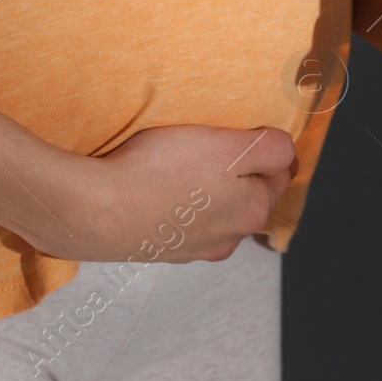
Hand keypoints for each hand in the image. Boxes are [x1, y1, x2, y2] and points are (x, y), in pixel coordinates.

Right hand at [41, 125, 297, 263]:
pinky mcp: (158, 248)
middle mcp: (227, 237)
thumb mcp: (227, 146)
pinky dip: (174, 202)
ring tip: (178, 162)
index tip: (246, 132)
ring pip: (213, 209)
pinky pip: (179, 220)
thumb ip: (269, 148)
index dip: (265, 147)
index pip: (279, 173)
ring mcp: (191, 248)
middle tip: (210, 143)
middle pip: (247, 194)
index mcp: (252, 211)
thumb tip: (287, 151)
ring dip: (204, 188)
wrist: (94, 211)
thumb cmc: (160, 173)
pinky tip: (155, 185)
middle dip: (237, 170)